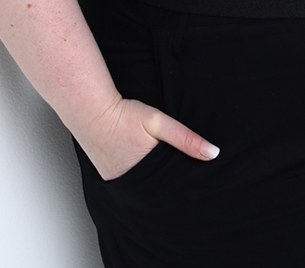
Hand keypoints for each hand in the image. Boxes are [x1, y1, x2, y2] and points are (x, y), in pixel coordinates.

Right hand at [78, 94, 219, 181]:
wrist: (92, 112)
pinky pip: (131, 185)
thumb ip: (186, 138)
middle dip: (172, 188)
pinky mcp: (111, 179)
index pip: (173, 190)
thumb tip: (213, 153)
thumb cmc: (124, 115)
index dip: (185, 187)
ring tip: (167, 177)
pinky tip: (146, 172)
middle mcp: (133, 187)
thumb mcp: (159, 123)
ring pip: (145, 190)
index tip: (200, 188)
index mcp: (148, 178)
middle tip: (186, 184)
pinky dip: (140, 180)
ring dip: (155, 185)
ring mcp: (119, 185)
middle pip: (160, 192)